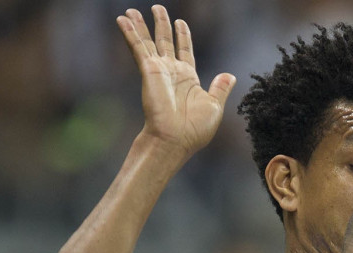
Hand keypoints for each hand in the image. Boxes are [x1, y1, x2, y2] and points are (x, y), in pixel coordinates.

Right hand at [116, 6, 235, 157]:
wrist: (176, 139)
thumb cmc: (196, 129)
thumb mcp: (214, 106)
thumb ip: (220, 88)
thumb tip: (230, 75)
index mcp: (188, 78)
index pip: (185, 50)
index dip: (183, 36)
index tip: (180, 22)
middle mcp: (172, 71)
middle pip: (165, 41)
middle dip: (161, 25)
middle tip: (158, 8)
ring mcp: (159, 70)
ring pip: (148, 41)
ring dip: (141, 25)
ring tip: (133, 10)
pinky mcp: (148, 70)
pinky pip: (138, 47)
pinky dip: (130, 33)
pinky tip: (123, 20)